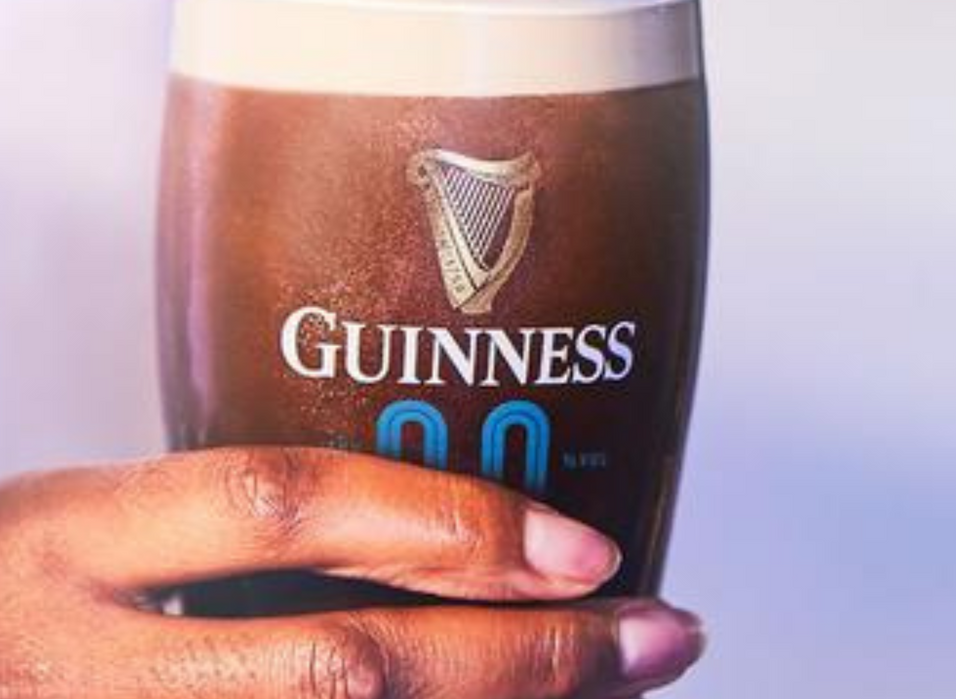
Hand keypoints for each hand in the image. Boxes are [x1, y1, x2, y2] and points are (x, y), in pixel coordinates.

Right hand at [0, 449, 704, 697]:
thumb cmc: (3, 597)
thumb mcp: (82, 524)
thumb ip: (228, 525)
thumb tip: (429, 526)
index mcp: (76, 542)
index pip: (284, 508)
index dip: (445, 524)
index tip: (583, 543)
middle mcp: (92, 673)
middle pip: (346, 674)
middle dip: (524, 661)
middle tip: (657, 636)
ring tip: (611, 692)